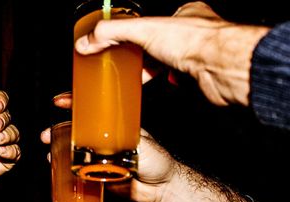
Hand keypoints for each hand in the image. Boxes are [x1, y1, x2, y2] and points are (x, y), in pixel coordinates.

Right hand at [40, 92, 175, 201]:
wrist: (161, 187)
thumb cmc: (157, 161)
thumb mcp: (140, 146)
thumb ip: (120, 146)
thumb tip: (101, 149)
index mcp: (115, 127)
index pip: (93, 111)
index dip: (75, 104)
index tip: (59, 101)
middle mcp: (104, 140)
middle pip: (77, 131)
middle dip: (59, 130)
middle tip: (47, 135)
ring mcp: (100, 157)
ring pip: (75, 150)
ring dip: (60, 150)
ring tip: (50, 153)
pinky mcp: (98, 175)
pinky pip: (79, 171)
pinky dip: (67, 169)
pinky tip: (58, 169)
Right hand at [74, 1, 268, 105]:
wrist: (221, 69)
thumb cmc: (194, 43)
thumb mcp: (143, 30)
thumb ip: (112, 33)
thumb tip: (87, 41)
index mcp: (185, 13)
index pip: (155, 20)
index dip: (138, 31)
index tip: (124, 41)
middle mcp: (195, 32)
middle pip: (162, 43)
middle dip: (145, 54)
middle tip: (128, 62)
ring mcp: (200, 54)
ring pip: (172, 61)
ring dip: (156, 69)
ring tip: (140, 75)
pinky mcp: (201, 76)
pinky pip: (180, 78)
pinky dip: (169, 81)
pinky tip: (164, 82)